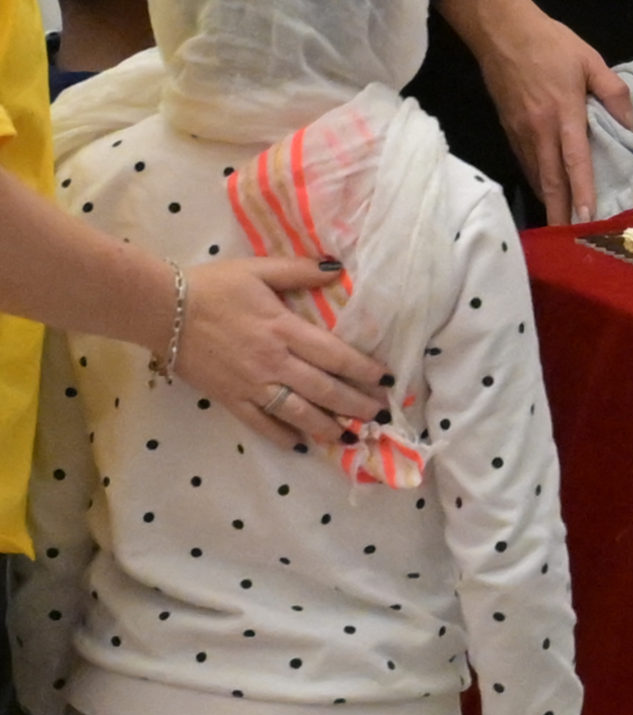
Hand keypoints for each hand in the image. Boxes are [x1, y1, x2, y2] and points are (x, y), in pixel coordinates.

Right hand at [181, 257, 392, 447]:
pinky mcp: (228, 398)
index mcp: (284, 329)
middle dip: (356, 405)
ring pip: (296, 413)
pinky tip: (301, 446)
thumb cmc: (213, 286)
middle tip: (382, 416)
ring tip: (353, 437)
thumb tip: (338, 269)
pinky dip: (282, 437)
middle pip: (322, 389)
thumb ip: (300, 270)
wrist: (162, 309)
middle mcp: (272, 361)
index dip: (363, 370)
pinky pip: (260, 423)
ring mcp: (250, 384)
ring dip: (327, 427)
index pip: (334, 355)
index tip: (387, 381)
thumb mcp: (260, 269)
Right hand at [440, 0, 632, 225]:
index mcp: (563, 113)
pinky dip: (537, 181)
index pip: (574, 160)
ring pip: (536, 173)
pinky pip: (526, 162)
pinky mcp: (509, 128)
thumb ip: (614, 93)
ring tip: (561, 224)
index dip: (580, 190)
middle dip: (559, 211)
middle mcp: (539, 129)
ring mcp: (520, 131)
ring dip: (548, 200)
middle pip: (550, 178)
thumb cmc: (550, 43)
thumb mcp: (590, 60)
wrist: (501, 30)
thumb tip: (632, 125)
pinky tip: (547, 191)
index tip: (584, 217)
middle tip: (567, 237)